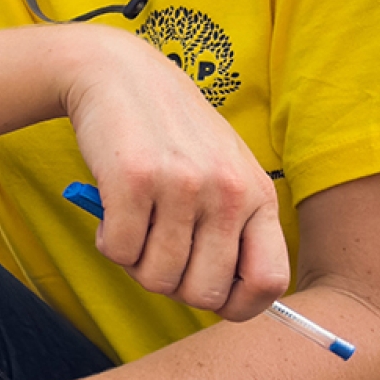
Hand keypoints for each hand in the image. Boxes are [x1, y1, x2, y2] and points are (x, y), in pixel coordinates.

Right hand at [62, 27, 288, 320]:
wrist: (118, 73)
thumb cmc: (171, 131)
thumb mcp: (223, 170)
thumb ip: (234, 224)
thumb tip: (228, 298)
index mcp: (257, 194)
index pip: (270, 282)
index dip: (238, 306)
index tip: (210, 296)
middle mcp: (226, 192)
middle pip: (204, 293)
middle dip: (172, 286)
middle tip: (156, 255)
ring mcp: (181, 186)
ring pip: (156, 277)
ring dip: (135, 263)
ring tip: (133, 228)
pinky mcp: (132, 180)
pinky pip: (119, 252)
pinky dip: (109, 244)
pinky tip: (111, 217)